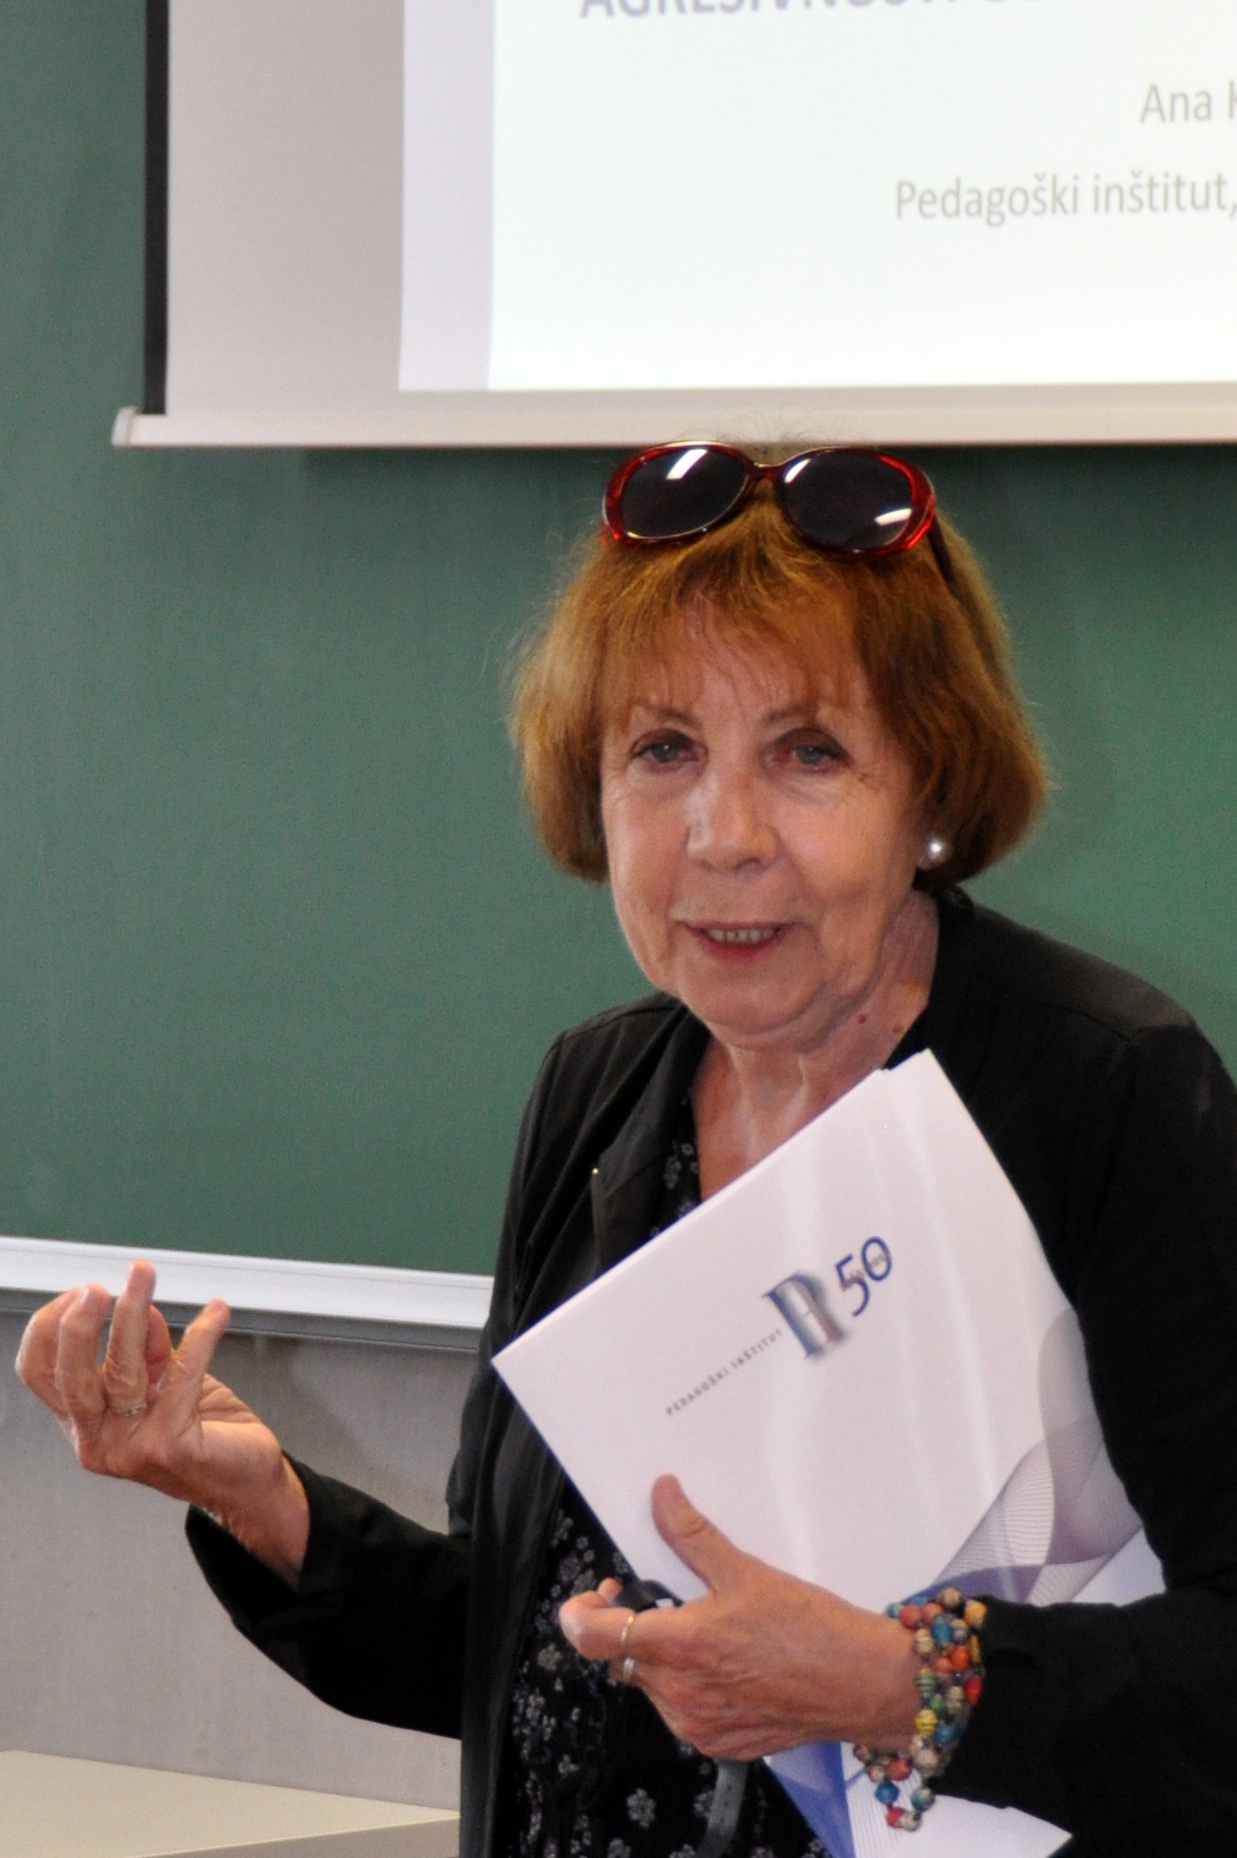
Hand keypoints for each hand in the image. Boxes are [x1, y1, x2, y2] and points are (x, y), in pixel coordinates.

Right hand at [14, 1262, 308, 1581]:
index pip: (40, 1374)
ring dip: (134, 1311)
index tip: (82, 1291)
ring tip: (145, 1276)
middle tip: (98, 1287)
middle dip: (80, 1325)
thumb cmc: (204, 1432)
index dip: (52, 1328)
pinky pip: (183, 1373)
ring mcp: (131, 1448)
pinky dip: (202, 1334)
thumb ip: (147, 1351)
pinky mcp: (169, 1446)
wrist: (247, 1483)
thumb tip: (142, 1308)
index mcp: (86, 1423)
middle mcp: (98, 1441)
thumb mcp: (164, 1383)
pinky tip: (216, 1311)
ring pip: (123, 1368)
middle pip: (70, 1377)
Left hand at [558, 1476, 918, 1758]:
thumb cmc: (809, 1628)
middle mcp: (679, 1694)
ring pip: (653, 1686)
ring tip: (701, 1629)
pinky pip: (684, 1712)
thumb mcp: (743, 1570)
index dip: (579, 1615)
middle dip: (628, 1626)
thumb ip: (690, 1534)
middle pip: (622, 1659)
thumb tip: (662, 1494)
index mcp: (678, 1647)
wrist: (860, 1682)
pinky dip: (690, 1686)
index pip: (592, 1639)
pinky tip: (724, 1663)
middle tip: (654, 1599)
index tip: (588, 1599)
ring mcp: (698, 1725)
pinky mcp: (720, 1744)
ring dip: (662, 1657)